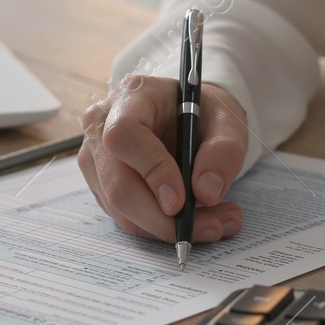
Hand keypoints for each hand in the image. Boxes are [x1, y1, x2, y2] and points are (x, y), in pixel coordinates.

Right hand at [77, 74, 249, 243]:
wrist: (188, 117)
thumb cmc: (204, 114)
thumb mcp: (227, 122)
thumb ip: (224, 152)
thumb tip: (206, 193)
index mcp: (133, 96)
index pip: (125, 134)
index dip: (151, 170)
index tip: (182, 201)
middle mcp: (102, 125)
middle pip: (117, 183)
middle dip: (164, 218)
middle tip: (211, 228)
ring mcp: (96, 157)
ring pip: (120, 208)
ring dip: (167, 227)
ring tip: (216, 223)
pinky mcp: (100, 184)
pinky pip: (125, 217)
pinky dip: (160, 228)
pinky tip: (195, 220)